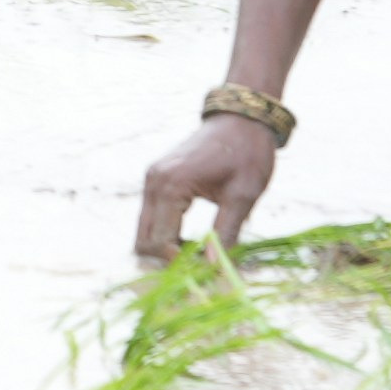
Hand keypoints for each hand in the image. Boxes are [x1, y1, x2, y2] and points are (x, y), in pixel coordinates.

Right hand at [133, 113, 276, 264]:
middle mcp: (154, 182)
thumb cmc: (247, 153)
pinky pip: (151, 219)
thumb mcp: (243, 195)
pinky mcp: (157, 181)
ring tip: (200, 251)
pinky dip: (166, 235)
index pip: (160, 241)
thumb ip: (226, 233)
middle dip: (169, 260)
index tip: (209, 271)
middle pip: (143, 241)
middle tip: (203, 265)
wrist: (241, 118)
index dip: (181, 264)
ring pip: (144, 232)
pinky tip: (192, 238)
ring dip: (166, 249)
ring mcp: (152, 180)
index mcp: (172, 184)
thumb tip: (216, 270)